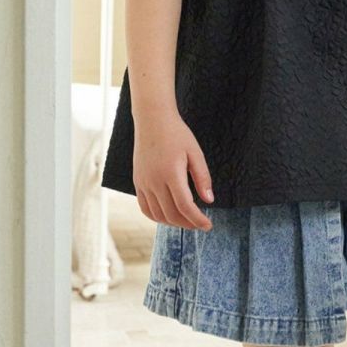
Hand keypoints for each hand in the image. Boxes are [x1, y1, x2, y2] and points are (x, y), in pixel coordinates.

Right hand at [132, 112, 214, 227]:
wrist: (152, 120)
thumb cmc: (177, 134)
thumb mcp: (195, 153)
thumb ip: (202, 177)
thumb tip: (209, 200)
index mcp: (170, 173)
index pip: (185, 206)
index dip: (197, 219)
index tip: (208, 225)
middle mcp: (154, 181)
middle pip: (171, 214)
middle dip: (188, 223)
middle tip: (201, 224)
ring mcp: (143, 183)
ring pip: (157, 215)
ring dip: (173, 223)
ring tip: (187, 221)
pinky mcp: (137, 182)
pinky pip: (145, 208)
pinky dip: (157, 217)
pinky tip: (169, 216)